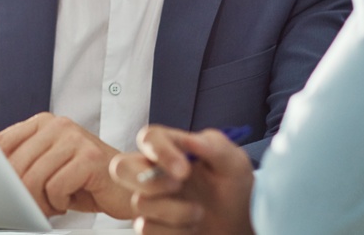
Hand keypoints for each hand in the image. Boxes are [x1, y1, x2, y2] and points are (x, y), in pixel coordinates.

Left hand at [0, 112, 130, 218]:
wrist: (129, 185)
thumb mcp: (48, 167)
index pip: (0, 143)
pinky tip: (70, 201)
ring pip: (33, 178)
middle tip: (34, 206)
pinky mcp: (89, 157)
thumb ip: (21, 162)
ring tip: (54, 204)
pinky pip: (55, 187)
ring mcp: (75, 139)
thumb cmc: (85, 180)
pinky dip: (59, 202)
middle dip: (19, 194)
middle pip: (14, 165)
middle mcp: (58, 125)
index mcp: (43, 123)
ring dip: (40, 201)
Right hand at [110, 125, 253, 234]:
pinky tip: (191, 228)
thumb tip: (191, 139)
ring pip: (139, 203)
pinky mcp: (152, 225)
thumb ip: (214, 145)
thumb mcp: (234, 162)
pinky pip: (145, 228)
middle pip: (121, 168)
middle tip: (179, 186)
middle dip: (147, 181)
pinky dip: (173, 231)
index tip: (184, 169)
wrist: (242, 224)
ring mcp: (151, 200)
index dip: (160, 152)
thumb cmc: (235, 187)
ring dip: (175, 211)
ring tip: (199, 213)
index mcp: (172, 149)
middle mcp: (154, 172)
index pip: (149, 138)